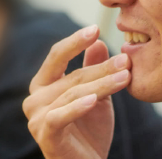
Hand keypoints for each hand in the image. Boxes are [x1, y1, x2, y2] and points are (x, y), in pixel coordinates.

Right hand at [23, 25, 131, 158]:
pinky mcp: (44, 134)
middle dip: (101, 67)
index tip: (96, 28)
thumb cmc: (90, 131)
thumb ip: (94, 69)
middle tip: (126, 59)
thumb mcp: (96, 95)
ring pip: (73, 93)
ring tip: (125, 77)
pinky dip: (77, 107)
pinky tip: (93, 100)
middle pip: (71, 75)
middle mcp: (34, 98)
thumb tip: (99, 41)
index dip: (75, 41)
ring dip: (101, 84)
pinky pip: (60, 116)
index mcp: (43, 84)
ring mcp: (36, 117)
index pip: (56, 55)